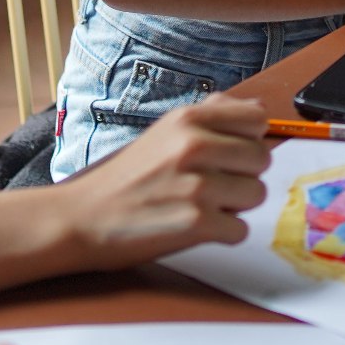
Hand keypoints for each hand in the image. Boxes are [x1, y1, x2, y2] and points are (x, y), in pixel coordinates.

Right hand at [55, 96, 269, 262]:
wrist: (81, 218)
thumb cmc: (125, 178)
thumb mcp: (164, 131)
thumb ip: (209, 117)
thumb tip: (258, 110)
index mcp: (188, 119)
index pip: (257, 119)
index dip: (249, 139)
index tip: (232, 153)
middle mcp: (194, 146)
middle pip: (262, 159)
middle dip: (243, 176)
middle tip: (213, 185)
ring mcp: (197, 185)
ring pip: (257, 194)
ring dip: (235, 206)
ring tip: (202, 205)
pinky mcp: (197, 224)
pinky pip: (241, 229)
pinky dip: (223, 234)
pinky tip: (195, 227)